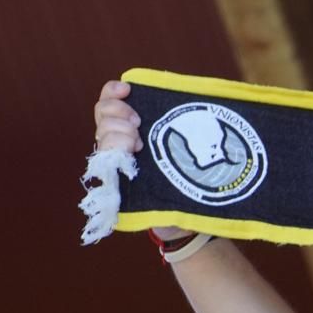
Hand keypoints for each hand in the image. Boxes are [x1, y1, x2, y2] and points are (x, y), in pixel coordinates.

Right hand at [93, 79, 190, 240]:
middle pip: (102, 118)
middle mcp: (120, 147)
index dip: (112, 92)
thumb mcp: (188, 150)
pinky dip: (113, 156)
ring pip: (103, 139)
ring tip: (138, 144)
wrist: (187, 222)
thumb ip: (185, 126)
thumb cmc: (188, 183)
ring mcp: (117, 166)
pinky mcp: (117, 187)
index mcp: (131, 132)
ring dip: (116, 134)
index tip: (127, 89)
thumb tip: (210, 98)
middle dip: (116, 114)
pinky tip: (129, 156)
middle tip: (138, 125)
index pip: (109, 105)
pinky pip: (104, 168)